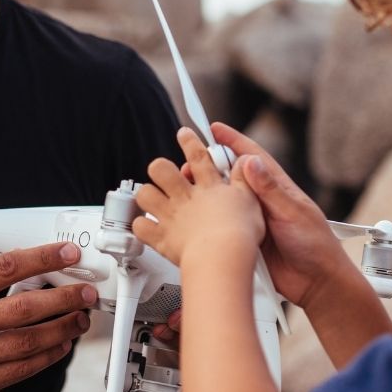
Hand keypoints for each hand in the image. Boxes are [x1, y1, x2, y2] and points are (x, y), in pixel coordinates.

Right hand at [0, 242, 94, 391]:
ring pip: (28, 343)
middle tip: (84, 293)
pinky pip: (18, 371)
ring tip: (79, 320)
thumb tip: (14, 266)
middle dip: (65, 298)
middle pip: (26, 308)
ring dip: (62, 330)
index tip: (68, 253)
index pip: (8, 267)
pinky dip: (45, 359)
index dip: (44, 258)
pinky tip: (58, 347)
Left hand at [133, 127, 264, 269]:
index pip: (197, 155)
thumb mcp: (251, 200)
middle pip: (161, 169)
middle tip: (164, 173)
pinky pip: (141, 227)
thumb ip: (245, 179)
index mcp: (208, 187)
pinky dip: (142, 226)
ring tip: (153, 198)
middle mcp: (186, 198)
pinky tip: (148, 226)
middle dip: (160, 167)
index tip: (184, 134)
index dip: (189, 141)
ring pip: (145, 194)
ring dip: (147, 195)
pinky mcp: (162, 238)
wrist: (222, 257)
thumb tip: (247, 161)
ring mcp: (171, 216)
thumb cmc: (239, 233)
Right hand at [203, 122, 358, 311]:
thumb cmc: (316, 246)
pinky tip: (194, 218)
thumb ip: (271, 189)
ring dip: (205, 193)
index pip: (251, 156)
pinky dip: (208, 220)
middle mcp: (261, 201)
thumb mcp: (293, 213)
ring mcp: (251, 220)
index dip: (232, 140)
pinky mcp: (244, 240)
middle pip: (230, 176)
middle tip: (188, 164)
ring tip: (186, 188)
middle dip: (209, 166)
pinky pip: (222, 225)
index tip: (214, 128)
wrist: (317, 284)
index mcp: (276, 188)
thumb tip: (251, 161)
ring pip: (223, 200)